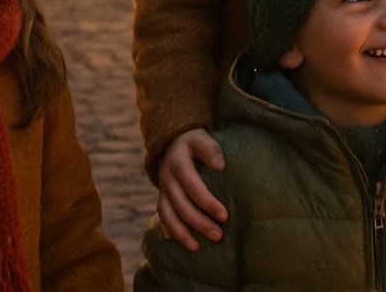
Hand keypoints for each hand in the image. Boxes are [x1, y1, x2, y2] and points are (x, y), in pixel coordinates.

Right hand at [155, 128, 226, 250]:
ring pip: (168, 213)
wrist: (172, 140)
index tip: (224, 215)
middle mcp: (167, 177)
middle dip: (198, 222)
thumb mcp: (201, 138)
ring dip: (181, 232)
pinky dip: (167, 228)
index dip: (206, 201)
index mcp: (178, 163)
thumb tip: (220, 166)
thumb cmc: (194, 142)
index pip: (192, 185)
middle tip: (218, 235)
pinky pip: (162, 214)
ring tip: (196, 248)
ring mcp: (163, 188)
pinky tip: (173, 241)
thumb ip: (211, 149)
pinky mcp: (162, 195)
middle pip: (180, 204)